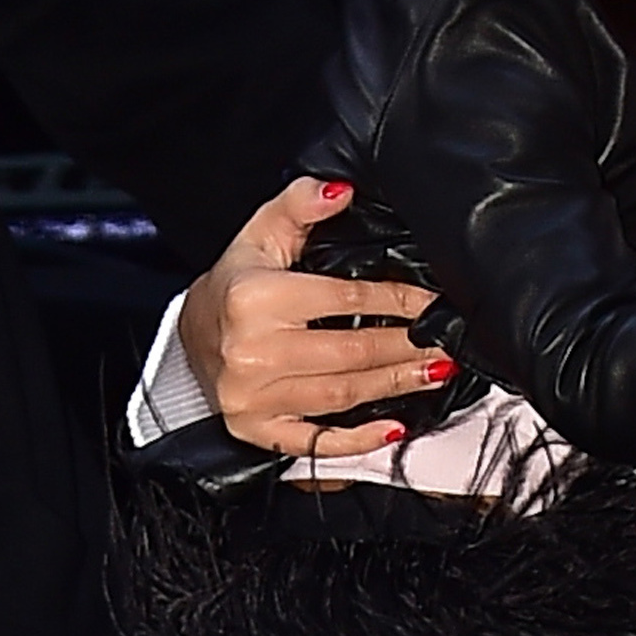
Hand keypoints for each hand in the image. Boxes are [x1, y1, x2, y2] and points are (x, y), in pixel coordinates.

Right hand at [178, 177, 452, 456]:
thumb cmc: (233, 282)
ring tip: (434, 372)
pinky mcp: (254, 430)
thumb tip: (341, 191)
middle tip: (446, 343)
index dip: (397, 300)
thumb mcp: (261, 232)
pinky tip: (392, 429)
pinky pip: (314, 444)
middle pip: (350, 353)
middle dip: (407, 348)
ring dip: (396, 387)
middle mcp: (251, 352)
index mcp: (254, 298)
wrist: (188, 335)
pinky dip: (357, 441)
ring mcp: (252, 398)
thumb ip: (300, 204)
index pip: (345, 299)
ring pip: (341, 397)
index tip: (432, 302)